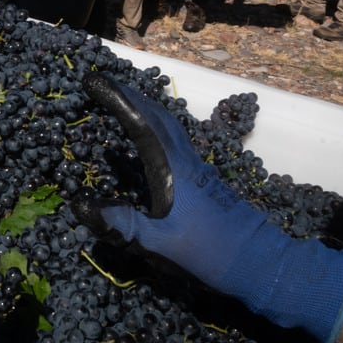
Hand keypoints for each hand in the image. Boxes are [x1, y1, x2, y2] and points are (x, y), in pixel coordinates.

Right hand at [72, 74, 342, 342]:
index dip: (115, 99)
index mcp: (173, 170)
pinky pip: (173, 136)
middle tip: (100, 83)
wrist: (262, 263)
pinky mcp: (202, 176)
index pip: (140, 124)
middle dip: (127, 94)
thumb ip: (123, 225)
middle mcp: (186, 160)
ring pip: (168, 123)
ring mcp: (197, 166)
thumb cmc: (210, 254)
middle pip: (157, 115)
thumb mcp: (161, 246)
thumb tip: (80, 204)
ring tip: (120, 100)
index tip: (92, 80)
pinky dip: (154, 123)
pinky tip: (147, 136)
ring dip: (143, 106)